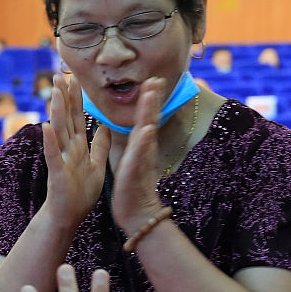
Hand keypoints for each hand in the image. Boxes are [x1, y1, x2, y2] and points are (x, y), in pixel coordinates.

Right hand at [42, 74, 109, 228]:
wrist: (70, 216)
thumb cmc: (80, 193)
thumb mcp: (96, 165)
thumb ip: (100, 146)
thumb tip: (104, 126)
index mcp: (78, 146)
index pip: (77, 117)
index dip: (76, 98)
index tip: (75, 78)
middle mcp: (67, 149)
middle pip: (66, 118)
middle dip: (63, 96)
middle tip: (59, 74)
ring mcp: (61, 159)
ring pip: (59, 131)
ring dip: (56, 111)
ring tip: (55, 92)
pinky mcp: (57, 173)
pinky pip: (53, 155)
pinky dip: (50, 142)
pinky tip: (46, 128)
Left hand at [111, 77, 167, 235]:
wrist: (136, 213)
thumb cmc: (133, 188)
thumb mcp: (135, 161)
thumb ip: (140, 145)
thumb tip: (143, 131)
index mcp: (140, 145)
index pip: (145, 117)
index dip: (149, 99)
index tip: (153, 80)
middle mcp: (143, 149)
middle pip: (149, 118)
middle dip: (152, 98)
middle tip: (157, 77)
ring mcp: (141, 158)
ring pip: (146, 130)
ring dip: (149, 111)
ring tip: (151, 93)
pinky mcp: (135, 170)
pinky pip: (140, 154)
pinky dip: (144, 141)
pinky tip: (147, 129)